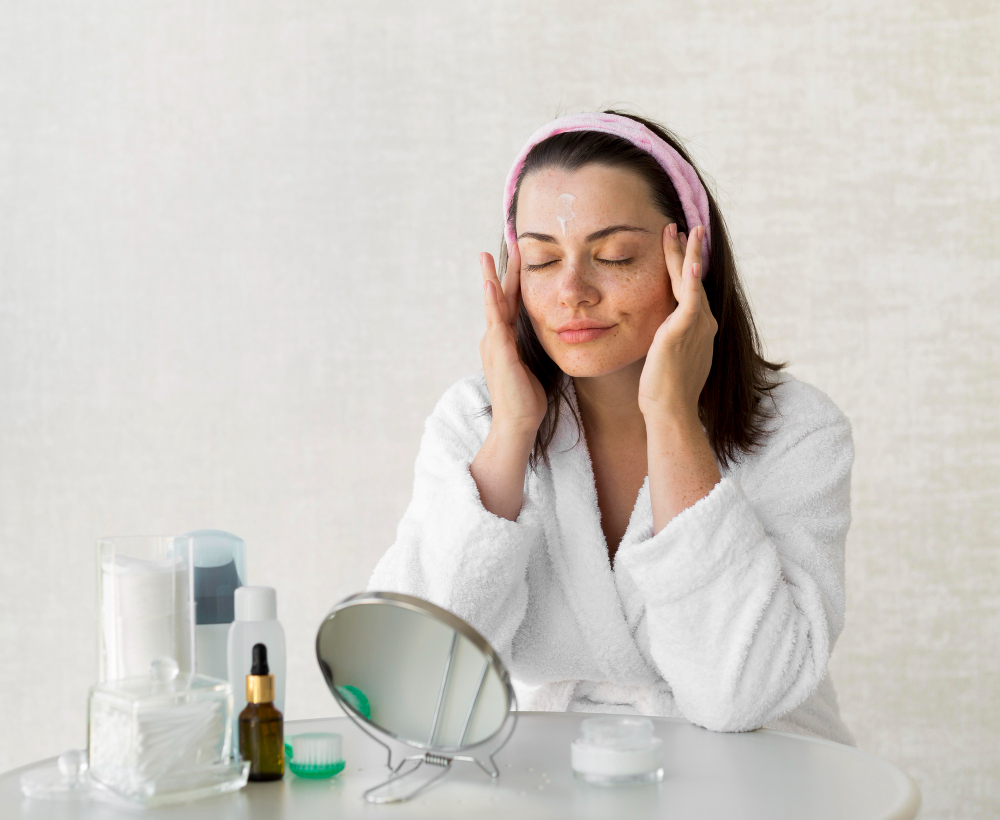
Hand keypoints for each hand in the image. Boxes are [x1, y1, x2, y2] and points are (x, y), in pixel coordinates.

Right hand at [479, 244, 546, 435]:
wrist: (517, 423)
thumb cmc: (527, 400)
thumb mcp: (533, 366)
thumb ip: (533, 348)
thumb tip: (551, 335)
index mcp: (504, 341)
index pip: (510, 304)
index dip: (515, 281)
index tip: (520, 257)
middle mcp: (495, 339)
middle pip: (500, 298)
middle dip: (502, 270)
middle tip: (506, 243)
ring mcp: (494, 345)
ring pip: (493, 305)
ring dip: (492, 279)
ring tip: (486, 258)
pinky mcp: (499, 353)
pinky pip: (495, 322)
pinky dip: (492, 303)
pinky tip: (491, 286)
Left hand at [637, 224, 718, 422]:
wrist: (670, 410)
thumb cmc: (665, 393)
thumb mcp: (669, 359)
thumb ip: (669, 342)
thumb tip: (661, 338)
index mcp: (698, 328)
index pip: (690, 290)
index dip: (685, 267)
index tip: (681, 247)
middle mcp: (702, 323)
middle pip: (693, 279)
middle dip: (689, 251)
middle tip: (686, 227)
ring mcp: (695, 326)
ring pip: (691, 281)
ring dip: (688, 254)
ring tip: (684, 230)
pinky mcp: (682, 331)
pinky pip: (689, 300)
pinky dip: (691, 280)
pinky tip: (691, 262)